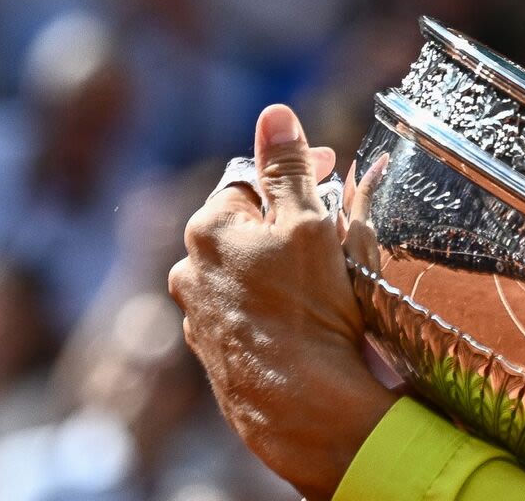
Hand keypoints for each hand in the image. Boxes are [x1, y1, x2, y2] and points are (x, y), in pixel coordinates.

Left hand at [169, 105, 396, 499]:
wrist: (302, 410)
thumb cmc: (308, 311)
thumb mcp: (309, 223)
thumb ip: (288, 167)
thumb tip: (274, 114)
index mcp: (208, 229)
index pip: (250, 178)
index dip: (296, 172)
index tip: (333, 171)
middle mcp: (190, 271)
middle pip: (246, 225)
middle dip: (287, 219)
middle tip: (335, 229)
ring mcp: (198, 318)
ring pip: (246, 271)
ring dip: (279, 264)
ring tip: (325, 280)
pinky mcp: (216, 355)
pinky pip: (247, 312)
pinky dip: (272, 305)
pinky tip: (304, 318)